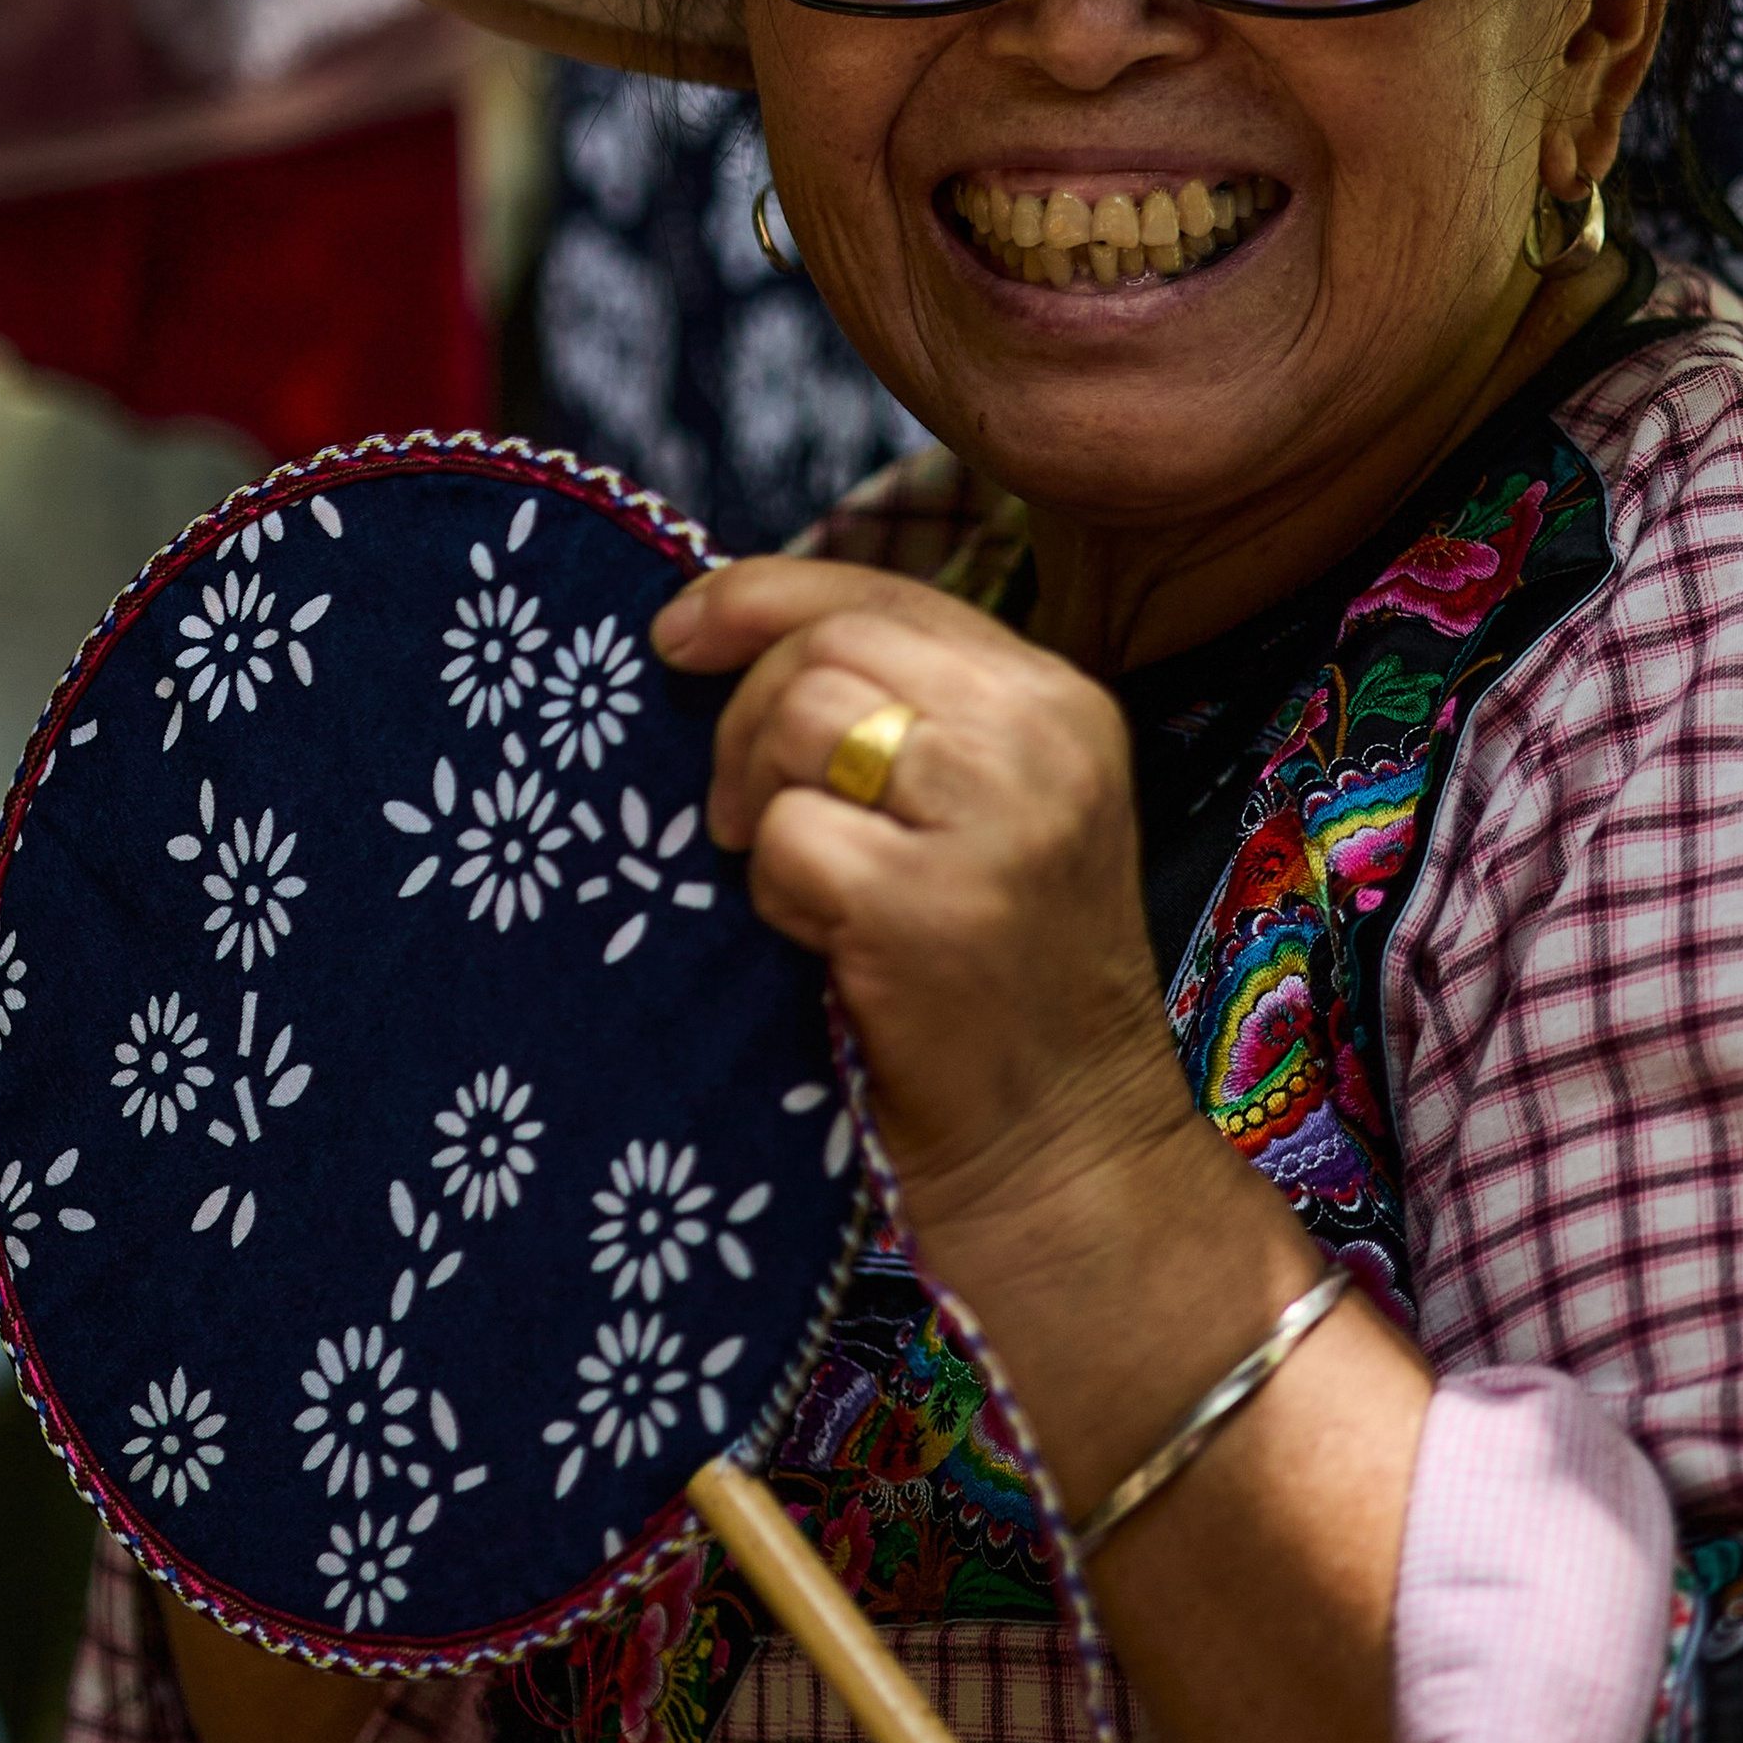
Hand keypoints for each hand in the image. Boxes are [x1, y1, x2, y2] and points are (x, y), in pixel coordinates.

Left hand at [650, 559, 1193, 1263]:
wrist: (1065, 1148)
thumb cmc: (998, 984)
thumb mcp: (992, 814)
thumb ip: (906, 715)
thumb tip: (733, 627)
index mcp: (1062, 701)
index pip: (887, 593)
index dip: (763, 596)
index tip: (677, 631)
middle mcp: (1042, 739)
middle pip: (827, 645)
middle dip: (742, 715)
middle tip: (735, 812)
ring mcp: (993, 819)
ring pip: (800, 720)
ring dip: (759, 803)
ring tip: (801, 885)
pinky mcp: (927, 904)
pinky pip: (786, 838)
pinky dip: (777, 895)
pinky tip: (829, 946)